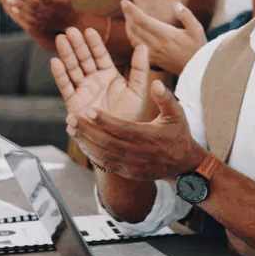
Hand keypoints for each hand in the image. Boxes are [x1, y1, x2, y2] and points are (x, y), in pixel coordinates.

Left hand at [7, 0, 79, 32]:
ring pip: (28, 12)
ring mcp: (43, 19)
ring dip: (18, 5)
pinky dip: (21, 15)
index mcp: (53, 2)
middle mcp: (47, 11)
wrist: (69, 23)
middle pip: (32, 3)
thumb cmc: (65, 5)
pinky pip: (28, 20)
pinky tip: (14, 9)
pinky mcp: (40, 25)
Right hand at [50, 27, 151, 121]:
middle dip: (78, 45)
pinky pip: (65, 86)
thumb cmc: (132, 116)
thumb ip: (140, 68)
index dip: (94, 43)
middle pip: (84, 59)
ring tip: (61, 38)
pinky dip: (60, 74)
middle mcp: (94, 81)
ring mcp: (83, 91)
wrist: (122, 139)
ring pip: (73, 69)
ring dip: (67, 54)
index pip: (100, 55)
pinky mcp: (74, 103)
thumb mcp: (139, 90)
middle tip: (71, 30)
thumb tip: (144, 45)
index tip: (89, 30)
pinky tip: (55, 61)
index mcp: (109, 75)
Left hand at [66, 79, 205, 180]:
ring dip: (85, 142)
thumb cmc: (178, 135)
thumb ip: (165, 98)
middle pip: (107, 142)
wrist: (183, 164)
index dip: (105, 120)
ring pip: (104, 154)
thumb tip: (156, 83)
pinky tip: (82, 144)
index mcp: (149, 136)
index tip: (89, 110)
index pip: (122, 128)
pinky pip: (107, 164)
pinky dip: (92, 154)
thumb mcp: (177, 114)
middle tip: (71, 118)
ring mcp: (132, 165)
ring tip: (72, 129)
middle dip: (87, 130)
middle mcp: (139, 153)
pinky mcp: (128, 172)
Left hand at [121, 0, 205, 75]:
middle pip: (134, 28)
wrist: (200, 70)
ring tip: (129, 17)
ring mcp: (154, 54)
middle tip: (125, 6)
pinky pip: (137, 49)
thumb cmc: (199, 48)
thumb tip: (174, 4)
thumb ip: (186, 15)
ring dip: (128, 27)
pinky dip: (132, 39)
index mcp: (165, 35)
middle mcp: (157, 44)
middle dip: (127, 15)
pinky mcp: (154, 60)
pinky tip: (134, 33)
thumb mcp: (197, 29)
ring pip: (133, 39)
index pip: (142, 20)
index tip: (124, 1)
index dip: (131, 10)